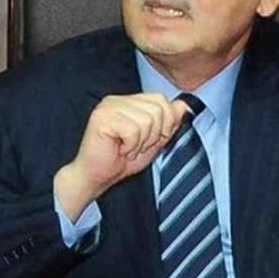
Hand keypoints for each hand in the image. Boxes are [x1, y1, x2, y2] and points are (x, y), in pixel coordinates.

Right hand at [54, 93, 187, 219]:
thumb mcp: (154, 141)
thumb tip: (183, 105)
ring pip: (146, 120)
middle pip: (157, 108)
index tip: (151, 140)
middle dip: (153, 134)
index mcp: (129, 102)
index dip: (165, 123)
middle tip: (136, 146)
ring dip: (140, 142)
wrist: (96, 178)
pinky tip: (119, 150)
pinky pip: (132, 130)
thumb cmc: (121, 161)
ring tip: (126, 149)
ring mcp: (108, 107)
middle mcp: (117, 100)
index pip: (161, 99)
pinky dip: (130, 145)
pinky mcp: (102, 118)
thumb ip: (168, 123)